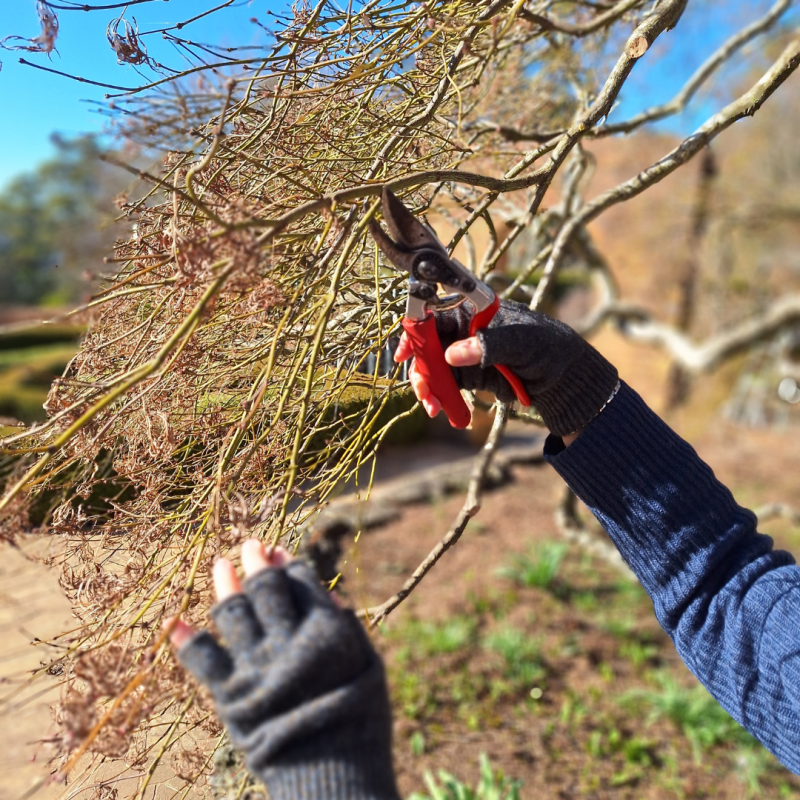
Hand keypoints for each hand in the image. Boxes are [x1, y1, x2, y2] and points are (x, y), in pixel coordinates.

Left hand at [167, 540, 398, 799]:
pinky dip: (186, 639)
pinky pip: (203, 659)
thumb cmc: (359, 723)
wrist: (332, 781)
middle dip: (256, 561)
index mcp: (327, 631)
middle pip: (267, 588)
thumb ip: (350, 629)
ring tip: (221, 564)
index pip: (302, 581)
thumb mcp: (368, 668)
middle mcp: (290, 641)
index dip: (288, 563)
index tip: (277, 552)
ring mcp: (257, 666)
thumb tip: (331, 594)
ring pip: (234, 611)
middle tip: (249, 545)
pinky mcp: (231, 695)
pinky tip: (175, 621)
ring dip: (225, 582)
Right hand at [394, 299, 618, 438]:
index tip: (404, 351)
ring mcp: (465, 353)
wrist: (566, 380)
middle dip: (420, 366)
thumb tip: (451, 354)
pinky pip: (444, 384)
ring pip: (432, 367)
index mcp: (474, 311)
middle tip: (422, 389)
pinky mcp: (469, 375)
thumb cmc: (548, 348)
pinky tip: (441, 410)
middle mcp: (464, 330)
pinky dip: (439, 397)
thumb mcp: (522, 342)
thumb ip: (487, 345)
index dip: (415, 329)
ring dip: (428, 386)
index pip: (435, 313)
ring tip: (433, 406)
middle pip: (427, 343)